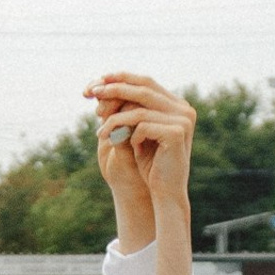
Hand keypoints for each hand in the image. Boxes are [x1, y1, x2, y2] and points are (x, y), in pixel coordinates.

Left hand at [87, 73, 194, 219]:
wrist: (165, 195)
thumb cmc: (150, 166)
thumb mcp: (136, 134)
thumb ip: (128, 112)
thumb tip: (103, 87)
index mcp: (176, 105)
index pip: (146, 82)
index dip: (121, 78)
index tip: (96, 84)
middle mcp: (183, 108)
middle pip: (143, 88)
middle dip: (114, 90)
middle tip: (92, 94)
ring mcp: (182, 119)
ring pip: (138, 108)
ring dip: (114, 120)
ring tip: (100, 134)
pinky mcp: (176, 133)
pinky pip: (142, 125)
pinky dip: (130, 136)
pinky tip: (132, 148)